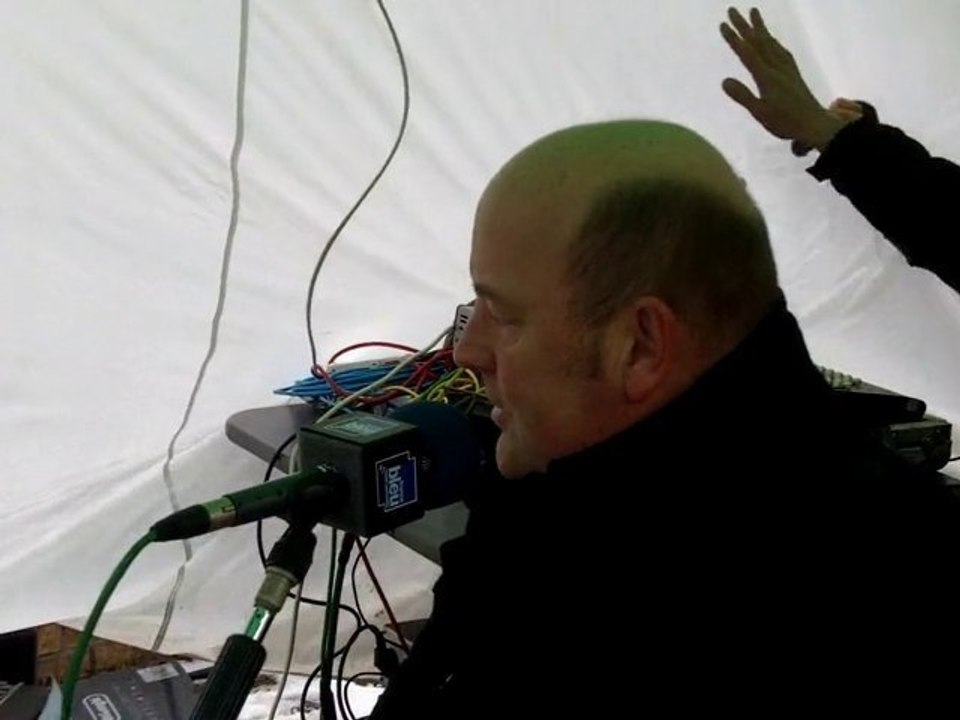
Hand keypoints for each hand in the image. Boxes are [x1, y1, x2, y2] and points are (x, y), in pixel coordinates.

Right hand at [720, 7, 844, 150]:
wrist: (814, 124)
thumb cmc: (784, 122)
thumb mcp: (760, 113)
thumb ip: (743, 96)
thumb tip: (725, 80)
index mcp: (767, 77)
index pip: (747, 54)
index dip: (734, 39)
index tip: (723, 25)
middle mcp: (777, 68)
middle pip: (758, 42)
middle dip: (744, 25)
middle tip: (732, 10)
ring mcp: (786, 68)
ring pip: (770, 43)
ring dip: (760, 27)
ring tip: (753, 13)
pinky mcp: (793, 72)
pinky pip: (781, 50)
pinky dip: (773, 40)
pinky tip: (771, 39)